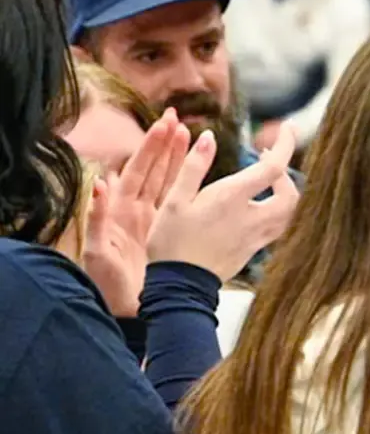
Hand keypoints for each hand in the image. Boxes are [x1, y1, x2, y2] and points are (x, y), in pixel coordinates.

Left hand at [82, 110, 192, 316]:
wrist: (127, 313)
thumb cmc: (109, 285)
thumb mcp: (99, 252)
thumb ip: (98, 219)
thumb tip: (100, 184)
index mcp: (124, 211)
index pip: (140, 170)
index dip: (153, 147)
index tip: (166, 124)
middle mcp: (140, 212)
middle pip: (156, 170)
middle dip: (167, 144)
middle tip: (179, 120)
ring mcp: (155, 223)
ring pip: (171, 184)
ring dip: (180, 161)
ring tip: (192, 138)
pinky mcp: (169, 237)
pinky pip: (182, 207)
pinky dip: (192, 190)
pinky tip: (207, 179)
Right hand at [148, 124, 298, 281]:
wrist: (180, 285)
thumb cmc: (171, 241)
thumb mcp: (175, 199)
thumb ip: (193, 166)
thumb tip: (209, 137)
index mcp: (233, 199)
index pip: (274, 167)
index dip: (285, 145)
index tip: (287, 128)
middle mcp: (253, 217)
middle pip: (292, 193)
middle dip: (286, 173)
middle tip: (268, 159)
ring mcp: (257, 237)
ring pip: (289, 213)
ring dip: (285, 193)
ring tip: (267, 180)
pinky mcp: (255, 250)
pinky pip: (278, 227)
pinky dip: (278, 211)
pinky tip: (258, 205)